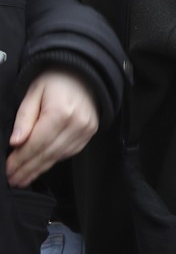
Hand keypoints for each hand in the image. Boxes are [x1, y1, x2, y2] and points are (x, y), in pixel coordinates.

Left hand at [7, 69, 99, 187]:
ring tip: (24, 178)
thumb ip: (24, 118)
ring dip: (40, 169)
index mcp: (60, 113)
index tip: (8, 169)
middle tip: (14, 180)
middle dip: (28, 169)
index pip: (36, 144)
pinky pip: (69, 152)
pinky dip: (54, 161)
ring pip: (58, 156)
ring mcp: (85, 130)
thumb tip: (16, 142)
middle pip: (47, 154)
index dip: (20, 159)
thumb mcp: (34, 93)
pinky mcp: (89, 133)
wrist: (85, 73)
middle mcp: (76, 124)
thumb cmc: (56, 80)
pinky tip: (42, 166)